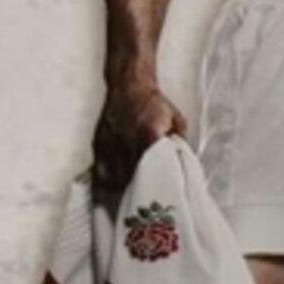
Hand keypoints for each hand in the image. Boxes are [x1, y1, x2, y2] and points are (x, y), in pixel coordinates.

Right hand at [91, 79, 186, 195]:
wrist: (129, 85)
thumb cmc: (153, 102)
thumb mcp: (176, 120)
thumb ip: (180, 141)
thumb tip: (183, 161)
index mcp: (149, 134)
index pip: (155, 167)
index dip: (159, 182)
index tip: (163, 191)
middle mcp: (128, 140)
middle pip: (134, 175)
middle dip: (142, 188)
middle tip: (150, 198)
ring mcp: (111, 142)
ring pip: (117, 175)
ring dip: (126, 186)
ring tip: (135, 192)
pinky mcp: (100, 143)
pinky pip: (102, 169)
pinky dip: (110, 179)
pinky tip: (118, 183)